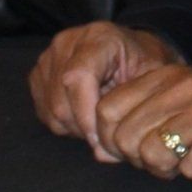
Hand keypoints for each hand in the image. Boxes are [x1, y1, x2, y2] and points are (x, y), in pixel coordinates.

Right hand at [29, 22, 177, 157]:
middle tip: (105, 137)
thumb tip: (100, 154)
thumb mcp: (153, 82)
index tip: (102, 138)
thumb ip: (132, 113)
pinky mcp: (39, 72)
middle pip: (61, 99)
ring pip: (50, 109)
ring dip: (73, 128)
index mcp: (99, 37)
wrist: (132, 52)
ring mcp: (49, 56)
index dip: (86, 114)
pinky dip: (63, 123)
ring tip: (97, 124)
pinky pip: (43, 110)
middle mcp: (68, 42)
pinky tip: (84, 116)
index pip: (78, 77)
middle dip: (82, 128)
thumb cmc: (145, 66)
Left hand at [95, 67, 191, 180]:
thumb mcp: (177, 103)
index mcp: (163, 77)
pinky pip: (191, 170)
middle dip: (140, 159)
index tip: (131, 152)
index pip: (107, 110)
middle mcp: (181, 87)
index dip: (111, 140)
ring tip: (189, 158)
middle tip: (167, 159)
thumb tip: (101, 151)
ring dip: (169, 169)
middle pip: (126, 138)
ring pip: (153, 155)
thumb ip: (140, 117)